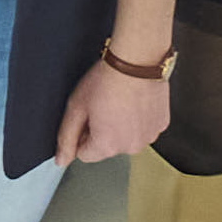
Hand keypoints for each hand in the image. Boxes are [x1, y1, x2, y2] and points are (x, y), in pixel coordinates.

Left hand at [53, 55, 173, 165]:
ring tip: (119, 102)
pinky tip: (134, 101)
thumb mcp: (76, 107)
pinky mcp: (161, 125)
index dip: (81, 134)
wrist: (136, 61)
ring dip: (121, 126)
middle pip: (107, 147)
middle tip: (103, 106)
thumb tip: (61, 160)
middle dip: (102, 131)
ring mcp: (149, 137)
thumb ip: (66, 138)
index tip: (87, 115)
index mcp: (107, 146)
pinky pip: (143, 128)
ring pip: (127, 138)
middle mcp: (130, 147)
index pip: (85, 154)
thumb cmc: (106, 80)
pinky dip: (138, 119)